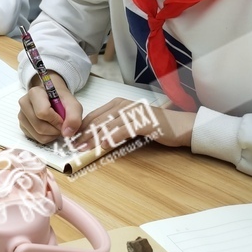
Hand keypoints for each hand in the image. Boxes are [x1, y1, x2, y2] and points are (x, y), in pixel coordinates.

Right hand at [17, 75, 82, 141]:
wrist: (52, 98)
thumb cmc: (61, 100)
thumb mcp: (73, 105)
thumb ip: (74, 117)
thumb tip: (67, 133)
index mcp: (34, 93)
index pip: (43, 113)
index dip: (56, 121)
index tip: (63, 119)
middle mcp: (24, 104)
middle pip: (40, 127)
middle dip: (55, 130)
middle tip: (61, 125)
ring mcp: (21, 115)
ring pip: (38, 135)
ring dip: (52, 135)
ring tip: (56, 126)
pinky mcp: (22, 125)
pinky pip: (35, 138)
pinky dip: (46, 137)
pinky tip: (50, 128)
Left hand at [71, 97, 194, 152]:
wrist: (179, 125)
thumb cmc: (154, 126)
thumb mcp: (129, 123)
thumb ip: (114, 126)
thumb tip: (95, 138)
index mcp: (117, 103)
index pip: (94, 115)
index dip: (81, 127)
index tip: (71, 138)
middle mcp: (123, 105)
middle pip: (98, 121)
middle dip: (84, 134)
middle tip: (73, 146)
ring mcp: (133, 112)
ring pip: (108, 125)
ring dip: (94, 138)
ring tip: (84, 148)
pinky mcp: (143, 121)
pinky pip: (123, 130)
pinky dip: (112, 137)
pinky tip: (104, 146)